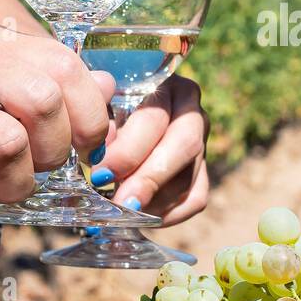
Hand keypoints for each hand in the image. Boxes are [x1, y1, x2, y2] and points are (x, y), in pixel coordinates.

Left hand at [90, 75, 208, 225]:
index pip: (156, 118)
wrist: (115, 120)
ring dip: (154, 199)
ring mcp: (203, 143)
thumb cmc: (100, 108)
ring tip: (121, 209)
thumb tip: (101, 149)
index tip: (101, 174)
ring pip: (190, 176)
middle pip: (184, 146)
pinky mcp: (203, 172)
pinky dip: (168, 213)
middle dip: (149, 178)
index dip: (129, 150)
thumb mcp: (97, 104)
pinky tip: (142, 214)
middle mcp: (192, 111)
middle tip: (121, 203)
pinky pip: (195, 199)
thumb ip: (97, 117)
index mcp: (167, 85)